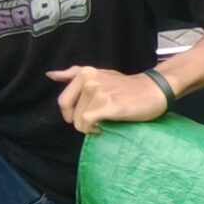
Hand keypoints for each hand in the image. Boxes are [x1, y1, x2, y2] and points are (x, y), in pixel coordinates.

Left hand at [49, 66, 171, 135]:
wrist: (154, 90)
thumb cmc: (127, 86)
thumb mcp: (99, 73)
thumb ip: (74, 74)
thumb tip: (49, 75)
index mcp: (85, 73)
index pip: (63, 101)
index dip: (71, 114)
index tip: (84, 115)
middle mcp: (89, 81)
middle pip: (70, 114)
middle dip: (80, 121)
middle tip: (96, 120)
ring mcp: (98, 93)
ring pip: (79, 121)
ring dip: (89, 127)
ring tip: (104, 121)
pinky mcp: (108, 105)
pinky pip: (88, 123)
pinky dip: (93, 130)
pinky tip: (104, 128)